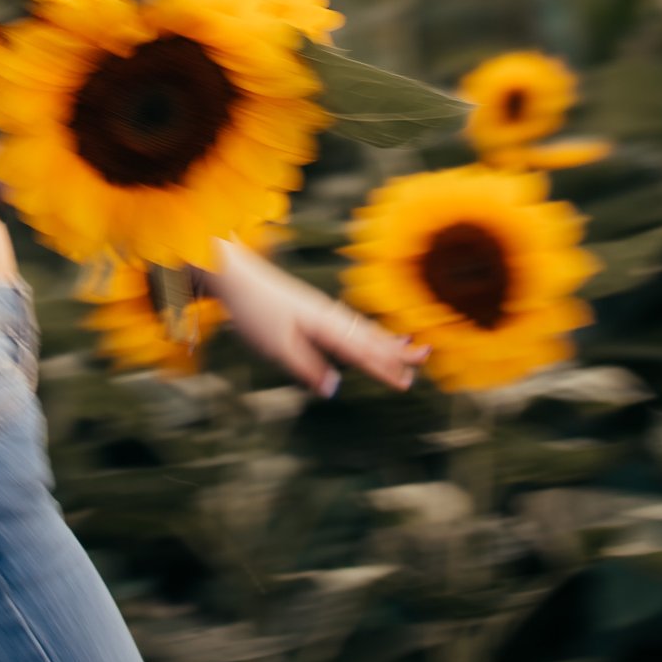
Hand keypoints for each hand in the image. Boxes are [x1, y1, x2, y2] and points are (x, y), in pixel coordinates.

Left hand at [208, 243, 424, 397]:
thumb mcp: (277, 347)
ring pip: (363, 328)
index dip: (385, 367)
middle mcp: (330, 316)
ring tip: (411, 346)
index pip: (362, 351)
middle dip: (398, 349)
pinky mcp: (314, 308)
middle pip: (371, 336)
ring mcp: (323, 309)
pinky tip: (373, 335)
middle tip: (427, 357)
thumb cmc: (254, 311)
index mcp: (324, 327)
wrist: (234, 273)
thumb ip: (308, 367)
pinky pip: (351, 322)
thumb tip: (334, 388)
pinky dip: (369, 331)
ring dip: (388, 340)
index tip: (407, 381)